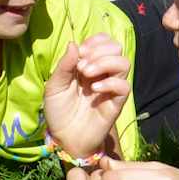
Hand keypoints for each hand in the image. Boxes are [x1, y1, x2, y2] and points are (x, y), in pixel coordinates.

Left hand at [43, 34, 130, 157]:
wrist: (64, 138)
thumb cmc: (59, 111)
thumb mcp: (54, 86)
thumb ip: (64, 65)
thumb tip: (74, 44)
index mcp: (90, 64)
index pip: (104, 41)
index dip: (95, 42)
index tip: (80, 53)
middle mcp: (103, 73)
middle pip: (116, 48)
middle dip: (98, 51)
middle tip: (81, 67)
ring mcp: (111, 87)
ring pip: (124, 62)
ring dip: (105, 63)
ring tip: (87, 75)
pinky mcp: (117, 103)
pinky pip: (124, 86)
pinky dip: (110, 83)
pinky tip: (94, 90)